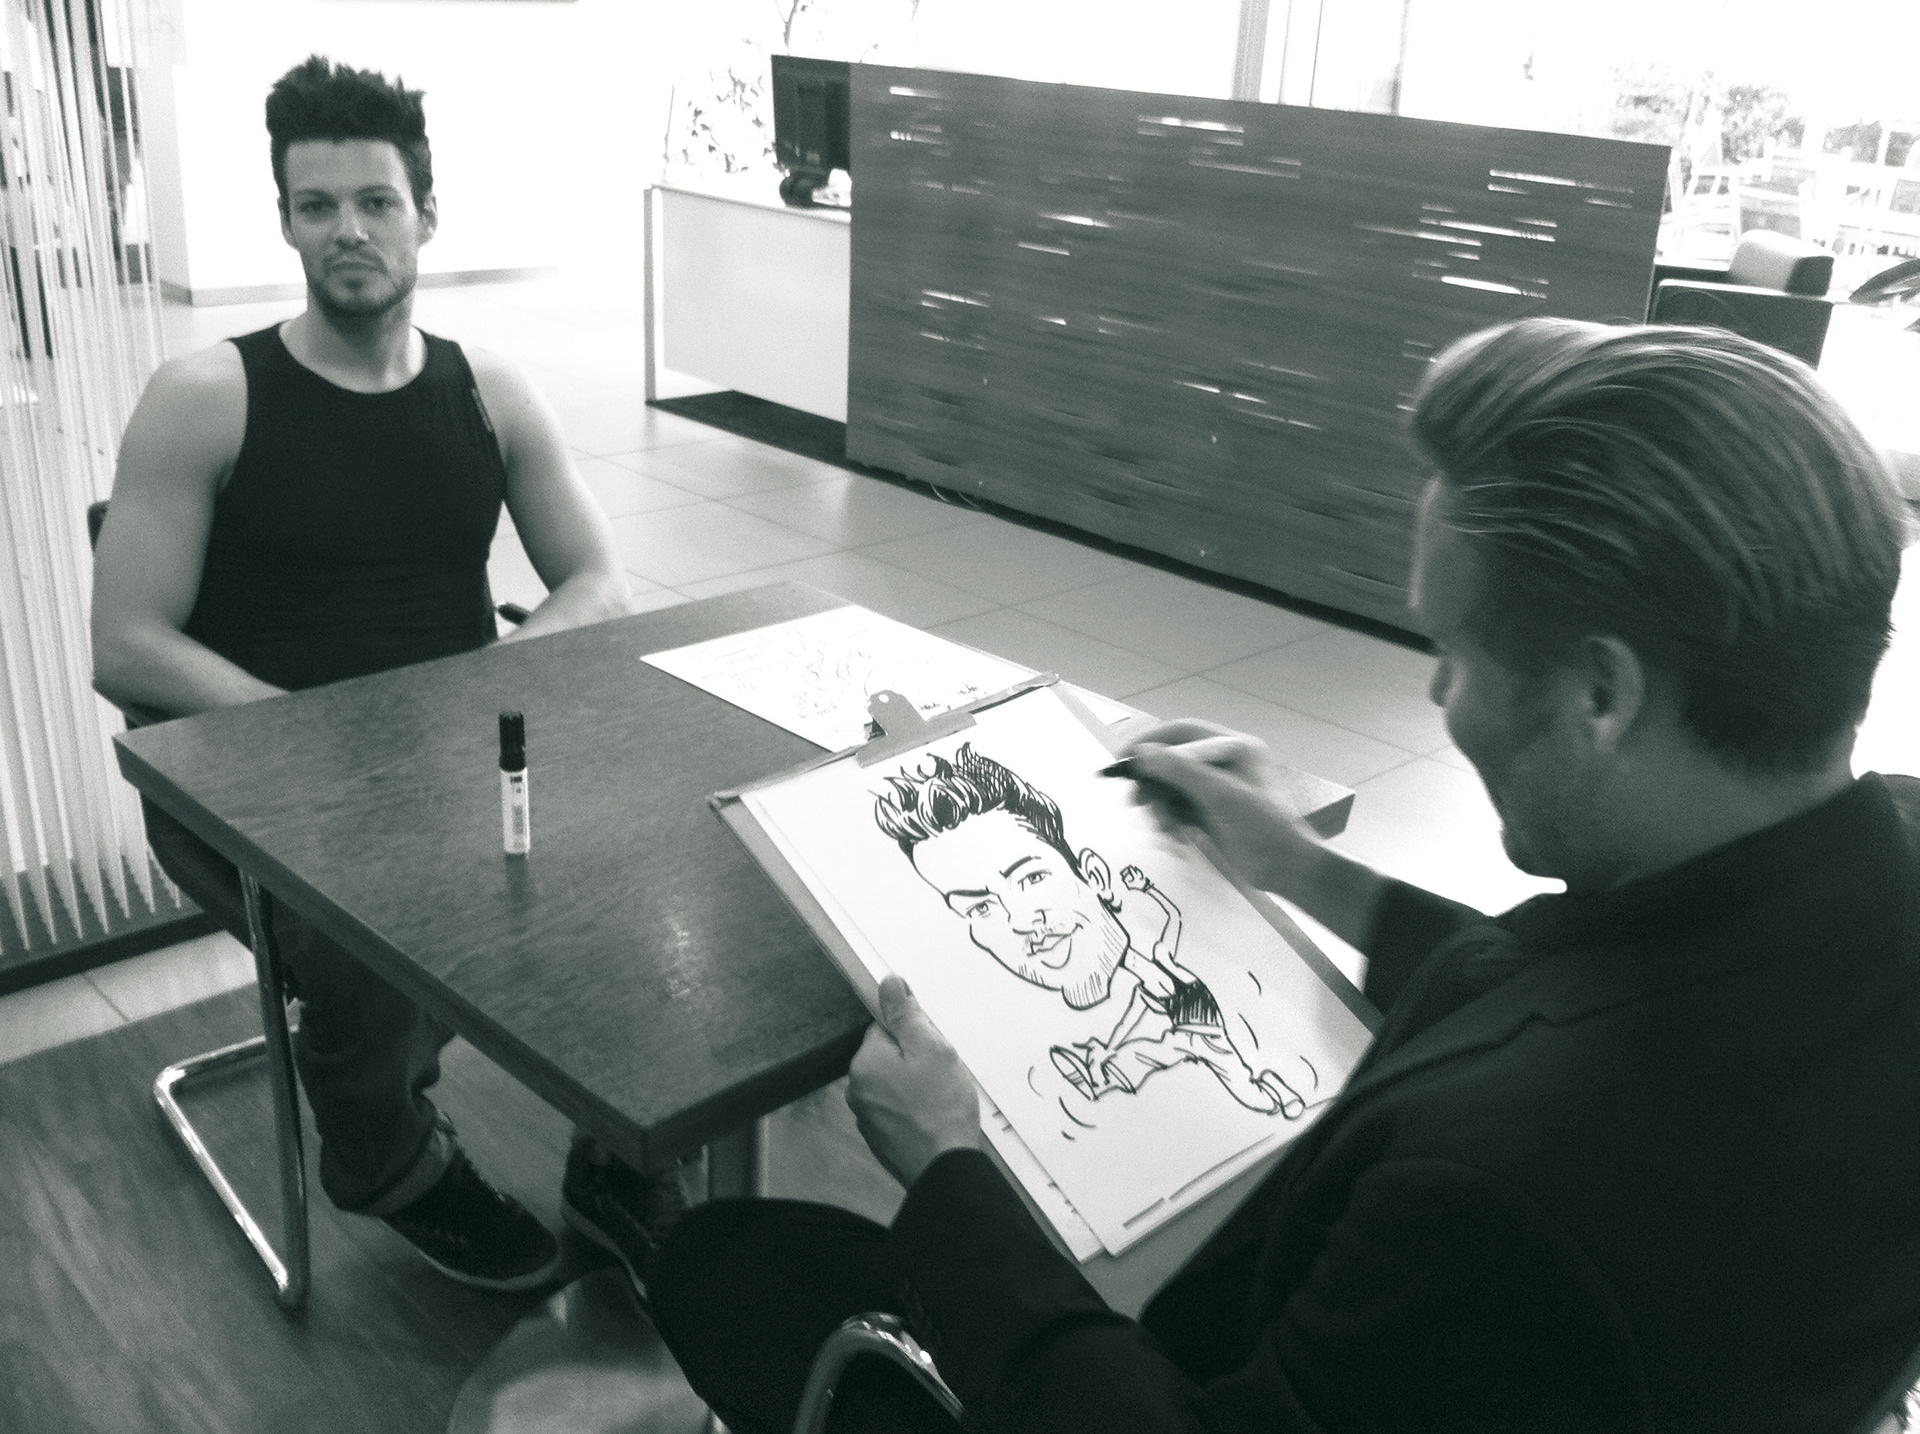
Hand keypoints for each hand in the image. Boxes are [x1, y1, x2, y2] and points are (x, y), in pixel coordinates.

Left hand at [847, 977, 980, 1187]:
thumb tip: (888, 983)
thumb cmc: (941, 1109)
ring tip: (940, 1099)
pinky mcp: (881, 1139)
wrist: (944, 1168)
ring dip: (914, 1087)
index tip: (931, 1048)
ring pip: (893, 1085)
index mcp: (864, 1063)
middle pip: (888, 1057)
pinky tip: (934, 1118)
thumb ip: (906, 1015)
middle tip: (940, 1075)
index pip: (883, 1029)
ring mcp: (867, 1118)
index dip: (913, 1034)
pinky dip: (913, 1111)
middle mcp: (857, 1090)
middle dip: (914, 1061)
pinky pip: (897, 1111)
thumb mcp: (931, 1048)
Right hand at [1120, 720, 1321, 892]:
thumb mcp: (1221, 795)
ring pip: (1172, 788)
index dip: (1152, 742)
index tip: (1125, 758)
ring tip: (1165, 828)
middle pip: (1173, 761)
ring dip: (1161, 807)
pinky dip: (1171, 821)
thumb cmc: (1264, 827)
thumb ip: (1181, 771)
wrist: (1287, 869)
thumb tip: (1145, 753)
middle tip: (1136, 802)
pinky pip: (1179, 808)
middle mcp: (1223, 763)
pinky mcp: (1211, 813)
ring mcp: (1217, 789)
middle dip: (1153, 782)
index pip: (1183, 733)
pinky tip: (1176, 837)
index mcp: (1233, 748)